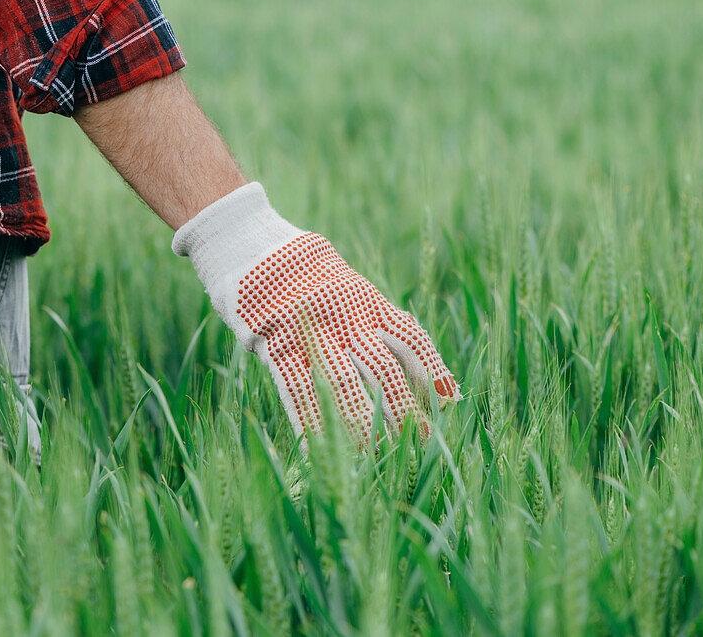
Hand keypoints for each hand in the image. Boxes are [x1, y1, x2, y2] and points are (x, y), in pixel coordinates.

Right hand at [174, 183, 459, 444]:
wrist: (254, 249)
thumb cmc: (307, 275)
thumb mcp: (350, 286)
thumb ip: (376, 315)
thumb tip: (413, 344)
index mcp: (366, 300)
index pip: (410, 338)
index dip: (432, 370)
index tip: (448, 400)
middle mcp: (344, 317)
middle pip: (383, 369)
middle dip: (403, 408)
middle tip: (419, 440)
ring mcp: (310, 333)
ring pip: (343, 384)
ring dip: (362, 423)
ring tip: (376, 453)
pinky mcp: (276, 346)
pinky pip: (298, 390)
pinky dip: (311, 422)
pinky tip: (322, 449)